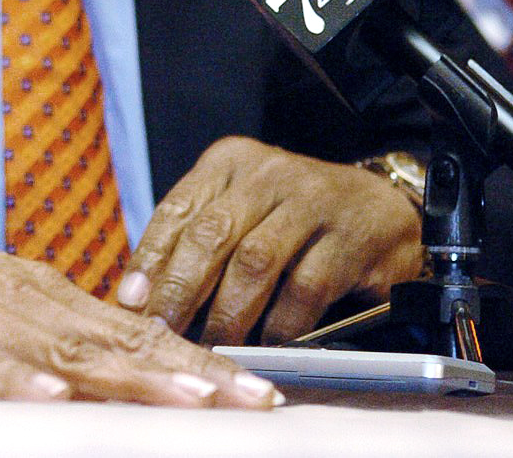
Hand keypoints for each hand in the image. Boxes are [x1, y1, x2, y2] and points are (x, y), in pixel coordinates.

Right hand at [0, 180, 281, 406]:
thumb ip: (48, 334)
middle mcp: (30, 304)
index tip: (255, 388)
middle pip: (126, 344)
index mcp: (47, 295)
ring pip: (72, 353)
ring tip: (188, 399)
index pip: (140, 333)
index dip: (200, 362)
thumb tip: (102, 369)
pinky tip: (54, 394)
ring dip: (133, 378)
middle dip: (194, 376)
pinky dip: (21, 379)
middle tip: (255, 400)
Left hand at [128, 136, 423, 344]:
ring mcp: (313, 199)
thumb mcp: (241, 213)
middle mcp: (268, 172)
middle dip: (181, 290)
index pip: (177, 210)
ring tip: (211, 348)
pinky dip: (281, 325)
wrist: (381, 209)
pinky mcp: (352, 236)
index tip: (131, 302)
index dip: (150, 260)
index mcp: (229, 163)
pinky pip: (305, 288)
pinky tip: (266, 346)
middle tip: (163, 334)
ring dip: (228, 314)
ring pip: (255, 262)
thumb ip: (196, 245)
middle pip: (212, 234)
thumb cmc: (292, 221)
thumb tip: (140, 300)